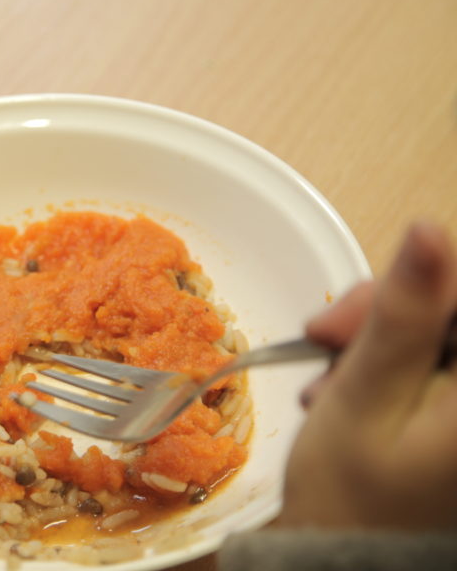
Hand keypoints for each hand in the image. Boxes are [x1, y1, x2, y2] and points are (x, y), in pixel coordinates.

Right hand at [280, 222, 456, 527]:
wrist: (348, 563)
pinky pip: (439, 356)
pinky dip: (395, 360)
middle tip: (323, 338)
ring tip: (328, 380)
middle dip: (391, 310)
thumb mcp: (365, 400)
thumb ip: (404, 317)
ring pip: (444, 327)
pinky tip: (352, 387)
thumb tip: (430, 230)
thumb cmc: (350, 499)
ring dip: (384, 336)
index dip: (416, 282)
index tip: (339, 316)